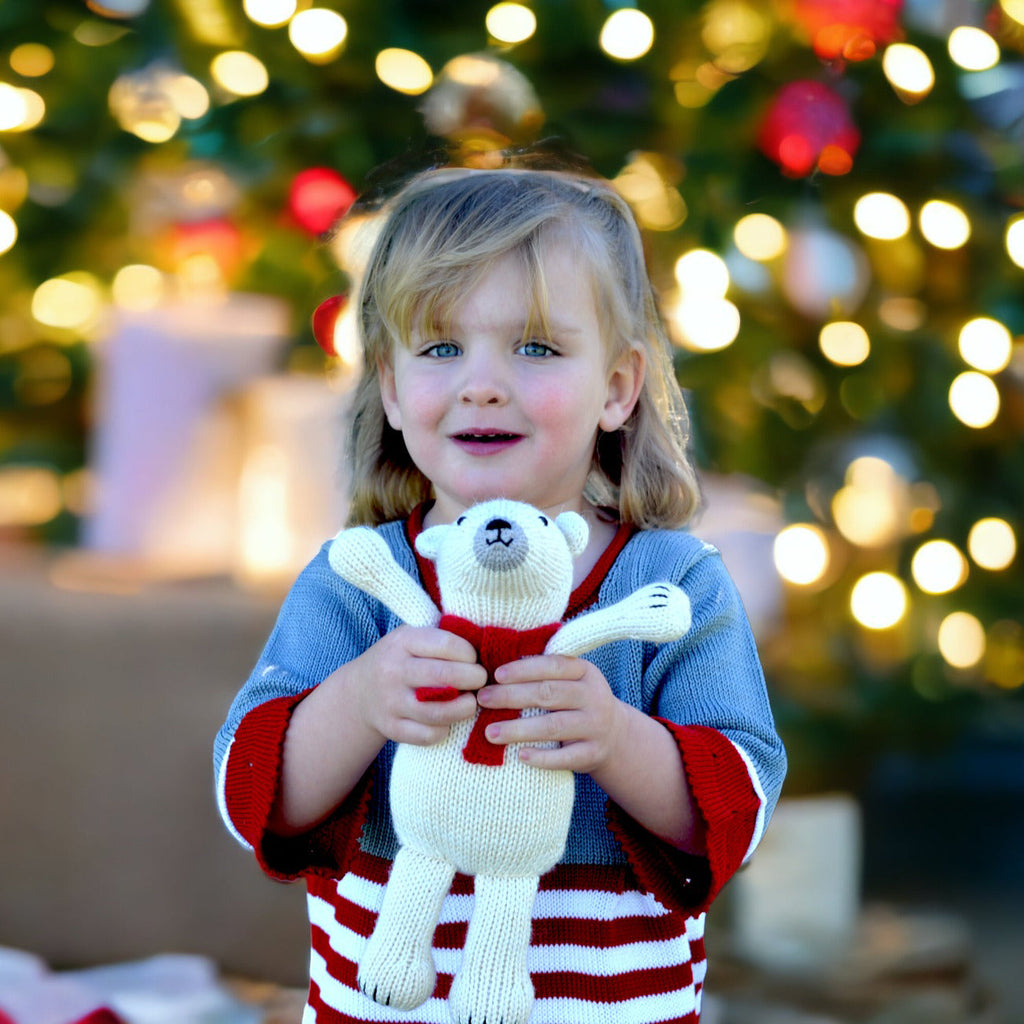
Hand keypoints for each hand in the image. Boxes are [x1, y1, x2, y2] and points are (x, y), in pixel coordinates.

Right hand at [350, 625, 485, 745]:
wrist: (359, 692)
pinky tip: (448, 720)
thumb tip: (483, 645)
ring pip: (438, 711)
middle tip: (481, 680)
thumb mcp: (412, 638)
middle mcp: (393, 671)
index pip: (446, 644)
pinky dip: (445, 729)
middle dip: (473, 679)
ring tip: (470, 702)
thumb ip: (440, 639)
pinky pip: (427, 735)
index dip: (469, 653)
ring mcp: (390, 702)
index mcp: (402, 642)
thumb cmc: (399, 660)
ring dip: (464, 708)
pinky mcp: (391, 728)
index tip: (474, 659)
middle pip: (444, 677)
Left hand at [477, 655, 626, 774]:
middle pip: (549, 694)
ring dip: (518, 729)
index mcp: (586, 672)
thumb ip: (544, 673)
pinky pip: (565, 757)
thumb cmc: (577, 702)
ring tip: (490, 732)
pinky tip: (520, 756)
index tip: (497, 675)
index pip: (553, 666)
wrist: (615, 736)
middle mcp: (594, 697)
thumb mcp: (572, 680)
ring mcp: (595, 726)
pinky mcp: (593, 754)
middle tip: (483, 700)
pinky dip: (542, 757)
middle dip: (512, 696)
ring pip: (553, 726)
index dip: (524, 669)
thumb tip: (496, 670)